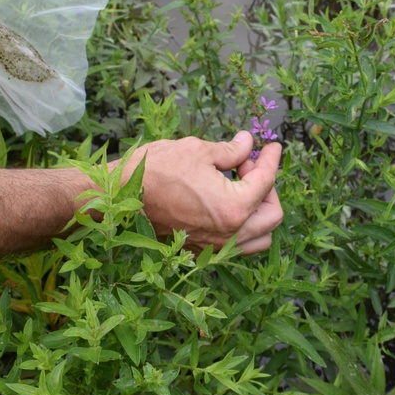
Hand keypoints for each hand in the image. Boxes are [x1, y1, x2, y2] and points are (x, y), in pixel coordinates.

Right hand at [120, 132, 283, 254]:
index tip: (272, 147)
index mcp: (233, 207)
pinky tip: (229, 203)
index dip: (272, 160)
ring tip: (242, 187)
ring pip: (260, 236)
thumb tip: (248, 144)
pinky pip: (239, 245)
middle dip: (268, 187)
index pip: (267, 181)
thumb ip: (232, 150)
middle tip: (249, 166)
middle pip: (272, 214)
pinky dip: (245, 226)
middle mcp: (230, 234)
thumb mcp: (198, 151)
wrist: (121, 197)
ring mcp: (216, 246)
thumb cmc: (156, 171)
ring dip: (260, 211)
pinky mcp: (202, 250)